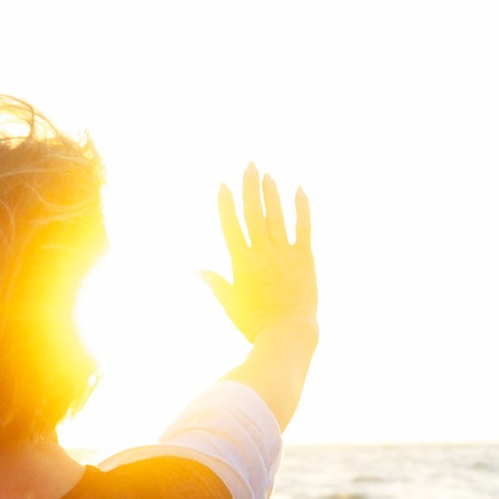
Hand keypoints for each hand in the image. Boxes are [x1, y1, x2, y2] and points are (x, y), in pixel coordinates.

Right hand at [202, 167, 316, 344]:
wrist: (287, 333)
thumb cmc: (254, 323)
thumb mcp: (229, 303)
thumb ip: (213, 282)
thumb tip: (194, 271)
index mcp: (241, 262)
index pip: (230, 225)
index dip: (226, 203)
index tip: (223, 184)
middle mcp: (261, 253)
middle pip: (253, 213)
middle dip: (250, 187)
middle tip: (249, 165)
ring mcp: (283, 253)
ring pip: (276, 215)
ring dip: (271, 193)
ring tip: (267, 174)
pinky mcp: (304, 257)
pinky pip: (303, 226)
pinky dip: (302, 207)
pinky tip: (299, 189)